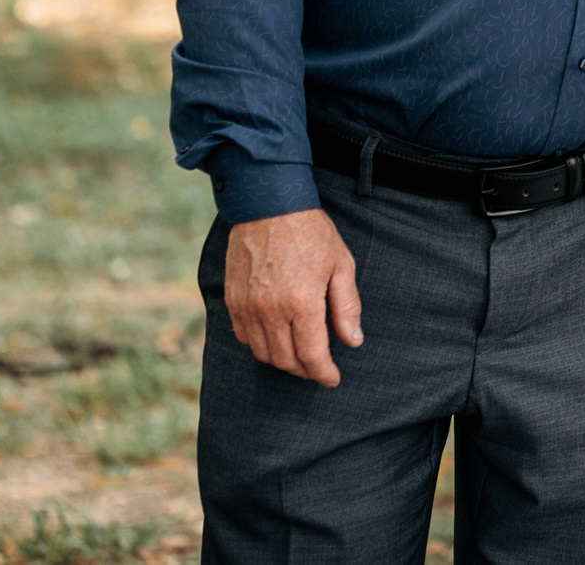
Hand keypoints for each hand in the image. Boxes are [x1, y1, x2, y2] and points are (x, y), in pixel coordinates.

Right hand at [224, 208, 361, 386]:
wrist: (268, 204)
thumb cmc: (311, 232)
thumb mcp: (341, 265)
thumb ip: (347, 307)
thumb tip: (352, 341)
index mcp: (301, 303)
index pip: (311, 355)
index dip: (323, 373)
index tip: (332, 379)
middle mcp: (270, 310)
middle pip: (285, 360)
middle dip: (305, 370)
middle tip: (319, 368)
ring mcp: (247, 307)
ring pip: (262, 353)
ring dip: (282, 361)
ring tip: (300, 356)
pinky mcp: (232, 300)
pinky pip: (243, 337)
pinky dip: (260, 345)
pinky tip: (275, 338)